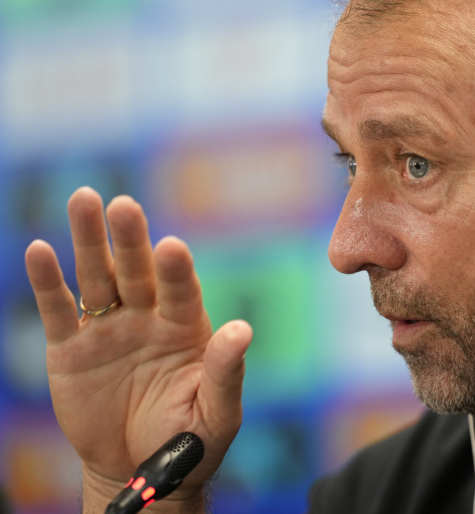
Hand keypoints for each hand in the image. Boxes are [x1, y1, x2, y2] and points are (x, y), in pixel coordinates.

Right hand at [25, 187, 252, 510]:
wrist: (137, 468)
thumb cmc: (187, 441)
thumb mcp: (215, 412)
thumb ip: (226, 372)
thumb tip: (242, 330)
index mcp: (186, 327)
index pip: (182, 291)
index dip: (177, 271)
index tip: (171, 247)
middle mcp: (147, 317)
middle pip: (137, 271)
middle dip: (130, 239)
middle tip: (123, 205)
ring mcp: (108, 328)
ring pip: (97, 277)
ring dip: (88, 240)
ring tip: (83, 199)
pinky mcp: (71, 348)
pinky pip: (58, 310)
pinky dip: (48, 282)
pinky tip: (40, 250)